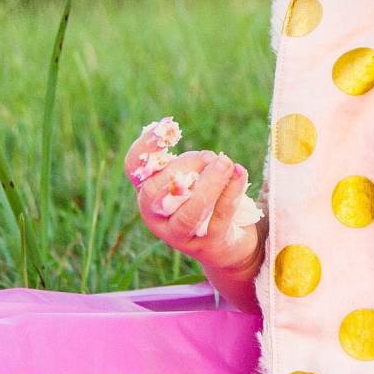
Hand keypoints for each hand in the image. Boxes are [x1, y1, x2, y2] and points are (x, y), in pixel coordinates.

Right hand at [124, 132, 262, 284]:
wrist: (225, 246)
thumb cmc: (203, 203)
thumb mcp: (191, 181)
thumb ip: (192, 166)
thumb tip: (209, 158)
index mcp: (147, 195)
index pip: (133, 168)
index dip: (145, 146)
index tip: (166, 126)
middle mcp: (156, 218)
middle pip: (154, 192)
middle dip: (182, 168)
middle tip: (209, 156)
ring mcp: (180, 236)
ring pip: (188, 213)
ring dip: (209, 184)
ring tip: (226, 163)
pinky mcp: (208, 245)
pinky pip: (219, 217)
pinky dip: (231, 192)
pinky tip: (240, 173)